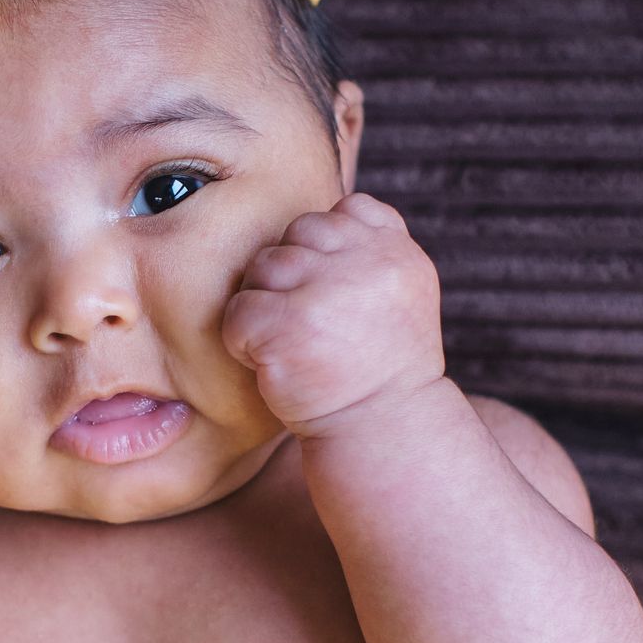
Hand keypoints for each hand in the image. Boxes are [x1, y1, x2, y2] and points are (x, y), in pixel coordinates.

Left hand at [221, 192, 446, 439]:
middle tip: (309, 325)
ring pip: (263, 266)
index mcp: (396, 252)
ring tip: (291, 343)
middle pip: (297, 233)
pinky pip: (238, 309)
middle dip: (292, 274)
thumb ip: (370, 253)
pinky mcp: (284, 325)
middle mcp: (365, 264)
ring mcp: (324, 292)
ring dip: (265, 303)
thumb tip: (323, 220)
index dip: (327, 250)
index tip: (335, 296)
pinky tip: (272, 363)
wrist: (383, 432)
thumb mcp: (403, 296)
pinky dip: (243, 340)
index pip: (345, 210)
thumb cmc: (380, 368)